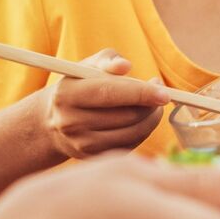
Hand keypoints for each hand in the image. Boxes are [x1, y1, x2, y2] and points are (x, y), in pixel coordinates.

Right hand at [41, 49, 169, 158]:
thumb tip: (125, 66)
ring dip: (150, 120)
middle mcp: (70, 122)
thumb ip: (108, 60)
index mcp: (67, 94)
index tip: (164, 93)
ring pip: (131, 133)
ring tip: (153, 107)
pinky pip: (129, 146)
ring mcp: (81, 143)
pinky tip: (141, 121)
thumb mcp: (88, 66)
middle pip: (125, 116)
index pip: (109, 93)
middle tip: (161, 95)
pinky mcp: (91, 158)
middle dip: (150, 106)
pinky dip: (142, 133)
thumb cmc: (78, 85)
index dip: (140, 92)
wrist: (54, 120)